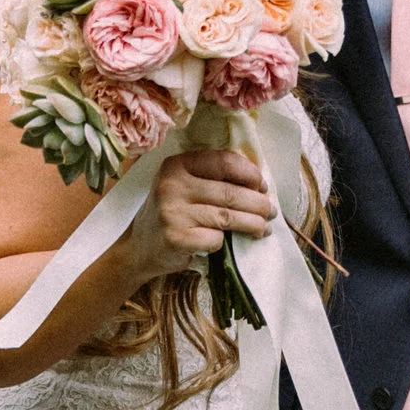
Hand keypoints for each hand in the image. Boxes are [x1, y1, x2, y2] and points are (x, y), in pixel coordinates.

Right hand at [128, 145, 273, 278]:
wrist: (139, 248)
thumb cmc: (171, 214)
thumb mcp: (183, 187)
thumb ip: (212, 179)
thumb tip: (259, 185)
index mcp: (177, 165)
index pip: (223, 162)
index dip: (249, 174)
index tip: (262, 186)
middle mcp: (172, 185)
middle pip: (230, 193)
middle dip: (258, 204)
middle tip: (271, 212)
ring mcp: (172, 212)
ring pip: (227, 217)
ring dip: (253, 224)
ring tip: (263, 228)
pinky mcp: (176, 238)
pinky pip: (215, 239)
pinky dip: (224, 243)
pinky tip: (225, 244)